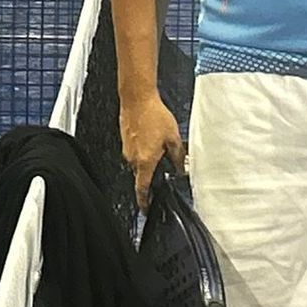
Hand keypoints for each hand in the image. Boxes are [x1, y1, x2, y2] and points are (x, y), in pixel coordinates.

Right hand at [120, 92, 183, 207]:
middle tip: (164, 162)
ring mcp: (127, 149)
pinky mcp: (125, 140)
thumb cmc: (153, 115)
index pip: (142, 189)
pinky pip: (135, 151)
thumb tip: (180, 169)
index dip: (144, 202)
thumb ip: (178, 157)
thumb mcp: (173, 138)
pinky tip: (152, 136)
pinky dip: (143, 148)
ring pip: (139, 162)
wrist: (137, 98)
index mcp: (144, 162)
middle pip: (142, 174)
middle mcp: (132, 158)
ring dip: (149, 158)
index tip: (146, 208)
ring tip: (159, 144)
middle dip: (153, 172)